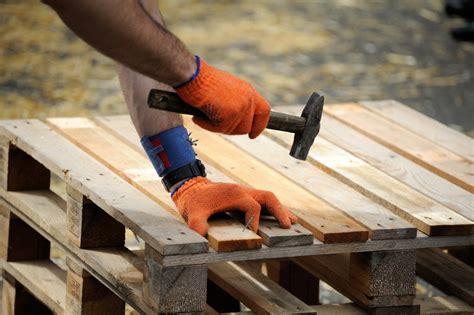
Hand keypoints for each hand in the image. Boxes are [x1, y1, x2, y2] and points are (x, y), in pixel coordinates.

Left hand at [172, 177, 297, 235]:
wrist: (191, 187)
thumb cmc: (194, 201)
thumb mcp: (193, 212)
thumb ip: (197, 224)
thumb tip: (200, 236)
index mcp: (234, 194)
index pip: (252, 207)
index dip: (254, 221)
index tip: (254, 235)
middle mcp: (243, 191)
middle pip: (268, 197)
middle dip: (280, 211)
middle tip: (289, 225)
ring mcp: (245, 192)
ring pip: (268, 198)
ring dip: (280, 209)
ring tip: (293, 222)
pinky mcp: (244, 196)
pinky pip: (263, 201)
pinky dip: (274, 209)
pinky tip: (280, 218)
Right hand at [175, 58, 270, 138]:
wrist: (192, 74)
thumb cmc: (202, 79)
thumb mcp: (226, 88)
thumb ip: (236, 101)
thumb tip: (236, 119)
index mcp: (248, 90)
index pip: (264, 111)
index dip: (259, 125)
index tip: (252, 134)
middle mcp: (248, 99)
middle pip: (246, 127)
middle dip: (231, 129)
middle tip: (215, 124)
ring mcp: (240, 107)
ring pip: (232, 130)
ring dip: (217, 127)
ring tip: (203, 116)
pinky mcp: (229, 115)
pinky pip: (219, 129)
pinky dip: (206, 126)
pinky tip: (198, 117)